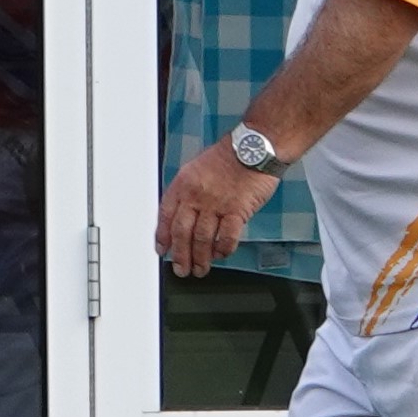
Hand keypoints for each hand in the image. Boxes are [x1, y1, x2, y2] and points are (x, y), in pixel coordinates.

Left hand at [156, 141, 280, 278]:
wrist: (255, 147)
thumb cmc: (229, 155)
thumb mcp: (196, 167)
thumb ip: (188, 191)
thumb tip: (182, 215)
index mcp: (183, 184)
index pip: (166, 215)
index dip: (163, 236)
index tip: (163, 250)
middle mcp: (197, 196)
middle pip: (182, 232)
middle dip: (180, 255)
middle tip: (181, 269)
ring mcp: (217, 204)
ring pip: (202, 239)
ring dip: (200, 258)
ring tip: (200, 269)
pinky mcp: (237, 210)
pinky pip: (227, 237)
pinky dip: (222, 249)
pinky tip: (220, 255)